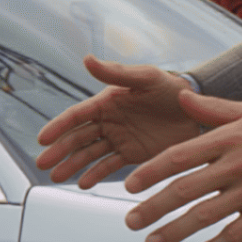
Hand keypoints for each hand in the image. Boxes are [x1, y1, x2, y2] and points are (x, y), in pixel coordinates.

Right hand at [36, 58, 203, 188]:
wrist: (199, 108)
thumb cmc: (172, 87)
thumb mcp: (146, 77)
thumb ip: (116, 72)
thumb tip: (87, 59)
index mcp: (107, 101)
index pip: (76, 116)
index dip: (58, 127)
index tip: (43, 140)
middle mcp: (109, 121)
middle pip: (78, 138)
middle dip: (59, 151)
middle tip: (43, 165)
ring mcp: (120, 139)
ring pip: (90, 154)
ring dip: (73, 165)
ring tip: (57, 177)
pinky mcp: (133, 155)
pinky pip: (110, 166)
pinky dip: (96, 174)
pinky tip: (85, 182)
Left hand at [119, 95, 241, 241]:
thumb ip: (212, 108)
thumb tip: (180, 96)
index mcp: (228, 138)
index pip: (179, 156)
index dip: (151, 171)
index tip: (130, 185)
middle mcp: (236, 164)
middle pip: (185, 189)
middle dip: (153, 207)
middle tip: (131, 221)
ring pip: (205, 215)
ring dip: (175, 232)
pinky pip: (236, 234)